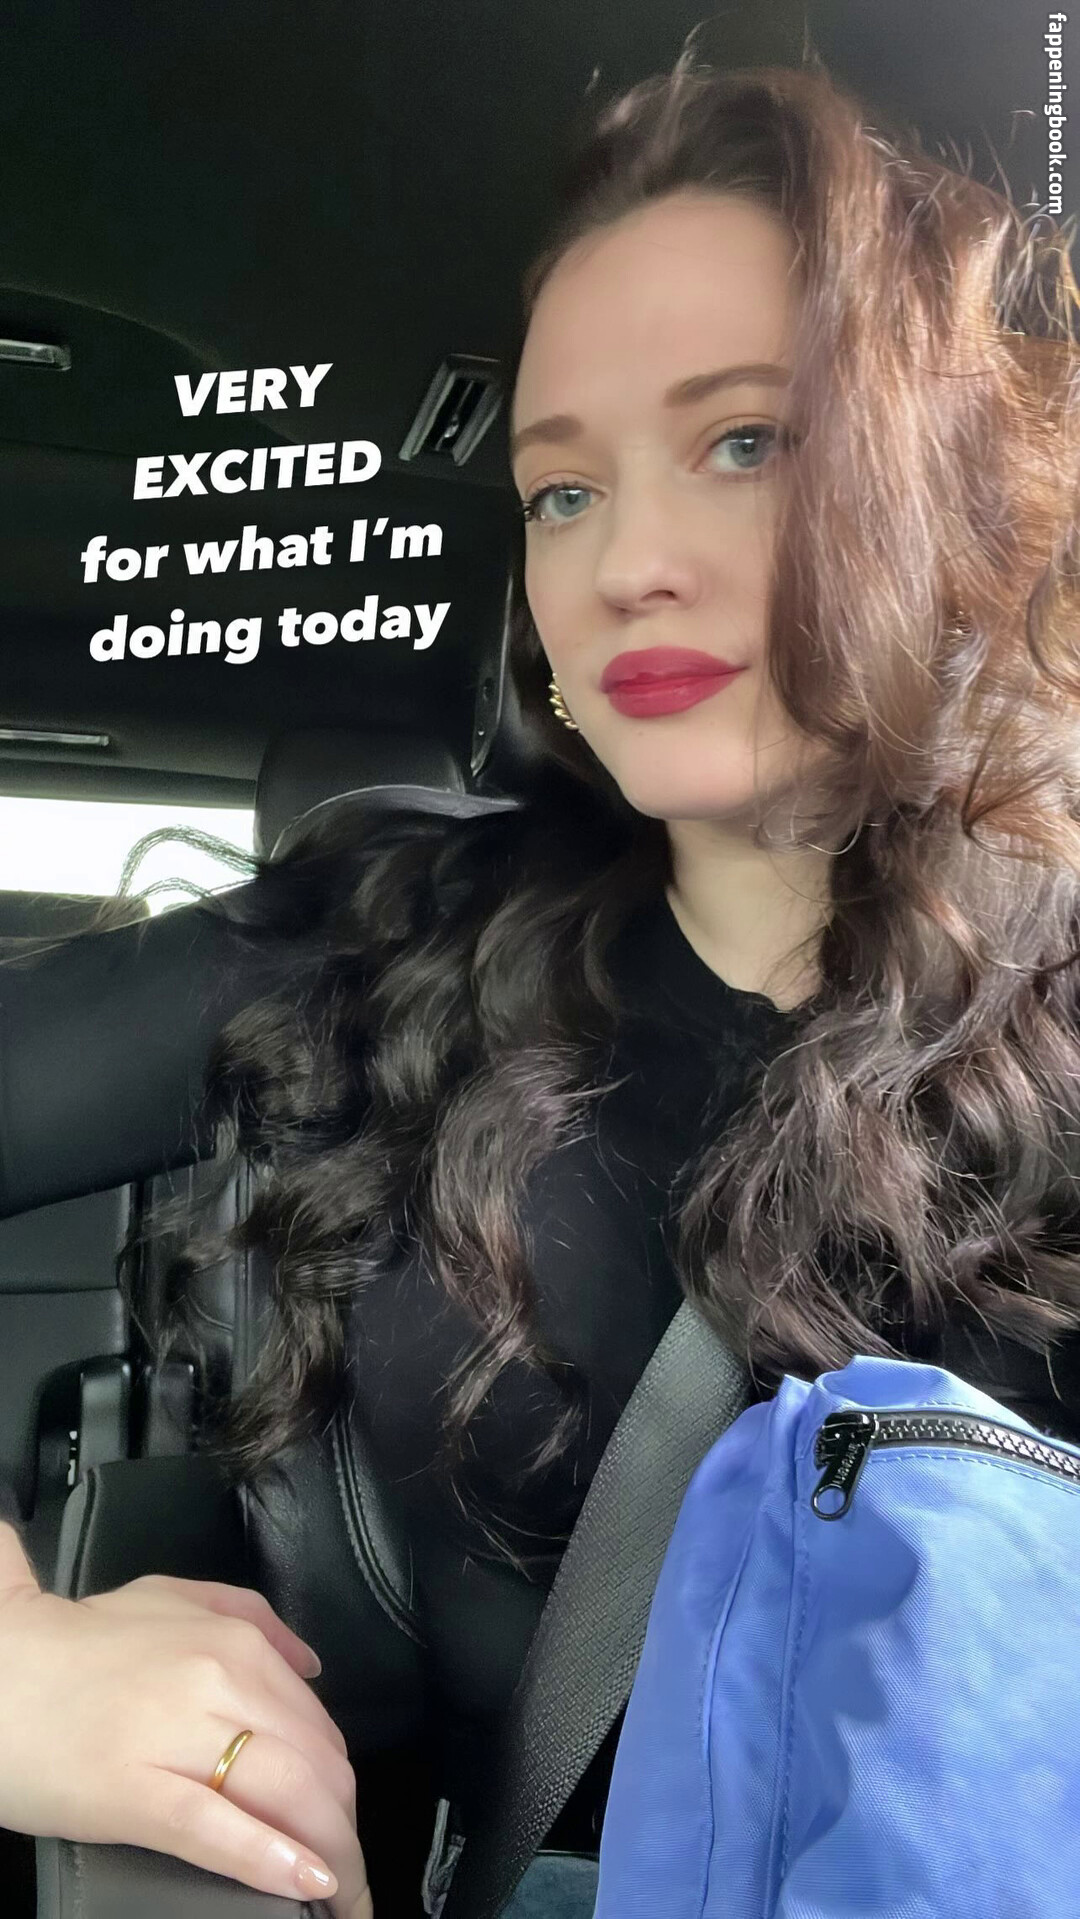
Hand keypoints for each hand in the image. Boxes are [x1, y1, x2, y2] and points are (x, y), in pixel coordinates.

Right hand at [0, 1529, 371, 1917]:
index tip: (347, 1828)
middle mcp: (221, 1682)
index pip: (321, 1730)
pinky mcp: (134, 1790)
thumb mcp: (174, 1598)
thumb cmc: (82, 1644)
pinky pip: (218, 1828)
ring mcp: (178, 1736)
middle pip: (318, 1768)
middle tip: (351, 1881)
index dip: (344, 1790)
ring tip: (342, 1901)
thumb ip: (250, 1618)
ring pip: (287, 1797)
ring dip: (331, 1857)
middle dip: (346, 1832)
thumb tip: (311, 1664)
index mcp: (236, 1643)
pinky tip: (305, 1882)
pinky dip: (271, 1859)